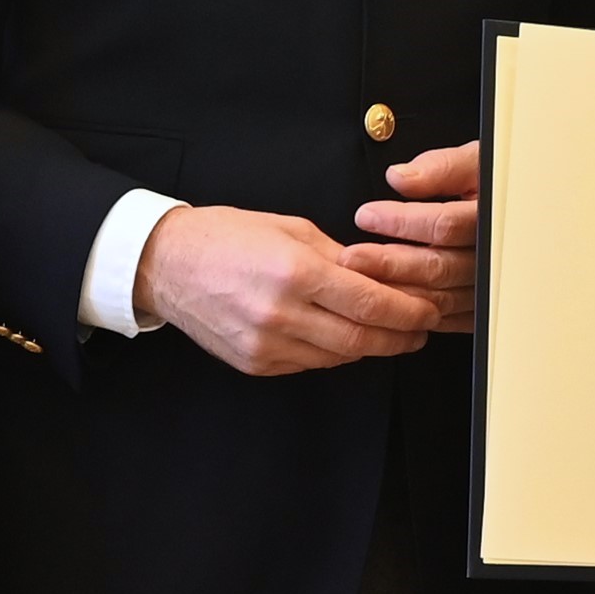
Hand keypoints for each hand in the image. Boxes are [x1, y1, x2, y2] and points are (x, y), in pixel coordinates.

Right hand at [140, 201, 438, 374]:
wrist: (166, 265)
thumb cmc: (226, 237)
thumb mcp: (290, 229)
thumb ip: (338, 255)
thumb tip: (378, 274)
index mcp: (295, 272)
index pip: (370, 303)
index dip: (408, 312)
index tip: (428, 310)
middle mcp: (281, 314)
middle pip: (361, 339)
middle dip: (400, 337)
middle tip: (421, 331)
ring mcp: (266, 345)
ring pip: (338, 357)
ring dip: (370, 348)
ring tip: (391, 335)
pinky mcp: (255, 364)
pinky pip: (309, 363)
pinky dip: (335, 354)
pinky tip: (345, 339)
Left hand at [341, 142, 484, 333]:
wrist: (528, 212)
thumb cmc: (497, 183)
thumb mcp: (477, 161)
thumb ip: (442, 168)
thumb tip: (400, 178)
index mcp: (493, 218)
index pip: (445, 226)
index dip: (402, 222)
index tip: (366, 215)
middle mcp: (493, 258)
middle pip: (438, 267)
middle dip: (389, 263)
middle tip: (350, 257)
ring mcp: (489, 287)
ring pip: (438, 298)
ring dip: (395, 292)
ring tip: (357, 281)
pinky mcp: (481, 308)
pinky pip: (447, 319)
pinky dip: (414, 313)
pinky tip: (384, 303)